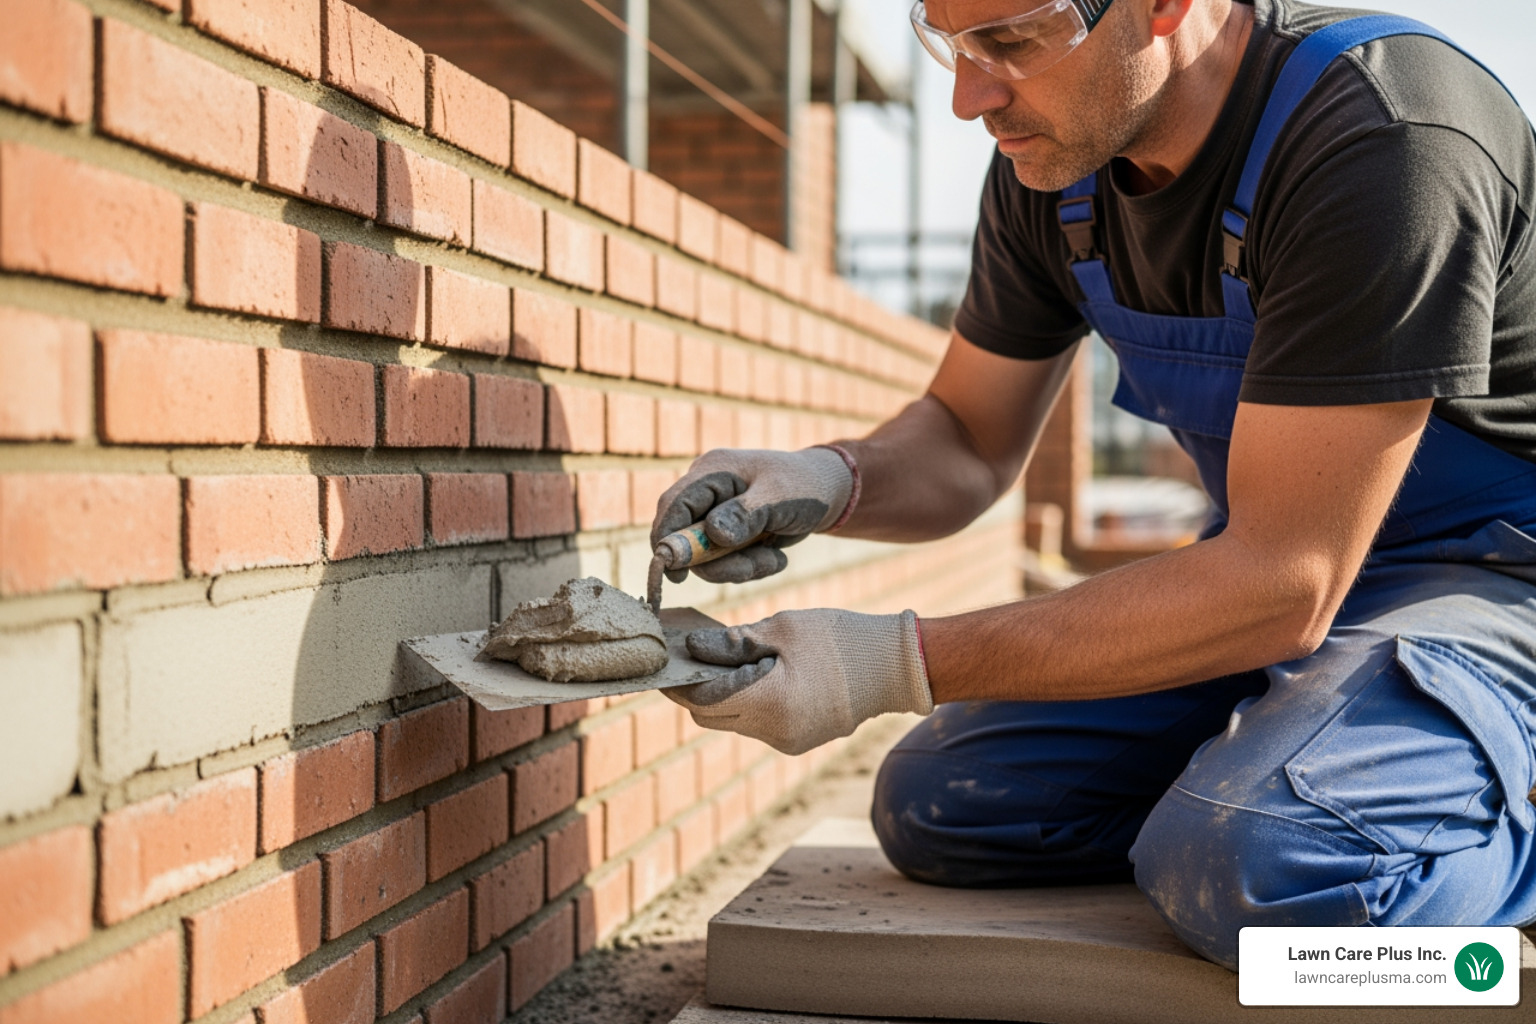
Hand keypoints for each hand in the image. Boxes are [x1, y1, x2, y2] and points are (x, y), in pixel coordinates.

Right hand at [650, 447, 854, 583]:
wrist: (829, 494)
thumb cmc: (806, 486)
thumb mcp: (779, 498)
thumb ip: (745, 515)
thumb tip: (712, 534)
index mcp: (712, 472)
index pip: (673, 505)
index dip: (666, 539)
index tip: (676, 574)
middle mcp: (706, 493)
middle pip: (685, 538)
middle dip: (717, 562)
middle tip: (751, 569)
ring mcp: (715, 515)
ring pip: (705, 557)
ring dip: (739, 568)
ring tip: (774, 560)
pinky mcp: (727, 535)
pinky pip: (724, 563)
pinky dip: (748, 568)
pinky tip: (775, 558)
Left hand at [668, 608, 932, 754]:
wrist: (894, 666)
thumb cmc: (839, 639)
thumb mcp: (783, 629)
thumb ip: (734, 642)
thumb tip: (692, 648)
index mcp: (769, 703)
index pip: (702, 702)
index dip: (681, 682)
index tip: (671, 659)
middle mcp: (775, 732)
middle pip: (712, 718)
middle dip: (698, 691)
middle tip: (696, 657)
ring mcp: (788, 742)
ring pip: (734, 723)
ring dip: (725, 696)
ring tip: (730, 661)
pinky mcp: (799, 742)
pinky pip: (758, 725)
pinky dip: (749, 703)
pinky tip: (759, 675)